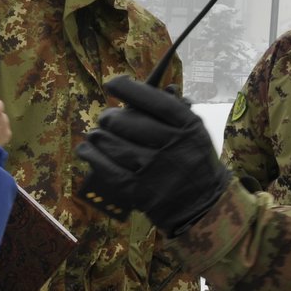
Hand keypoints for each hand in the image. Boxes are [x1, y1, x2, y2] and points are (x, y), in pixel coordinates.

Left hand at [75, 76, 229, 233]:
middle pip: (128, 123)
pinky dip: (93, 157)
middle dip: (110, 118)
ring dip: (99, 137)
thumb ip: (176, 110)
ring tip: (96, 134)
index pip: (156, 102)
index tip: (114, 84)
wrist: (204, 206)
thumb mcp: (195, 133)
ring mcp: (156, 171)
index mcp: (189, 128)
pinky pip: (108, 169)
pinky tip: (86, 149)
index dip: (130, 90)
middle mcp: (174, 147)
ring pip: (114, 145)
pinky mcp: (141, 192)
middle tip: (106, 119)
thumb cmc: (194, 161)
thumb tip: (156, 87)